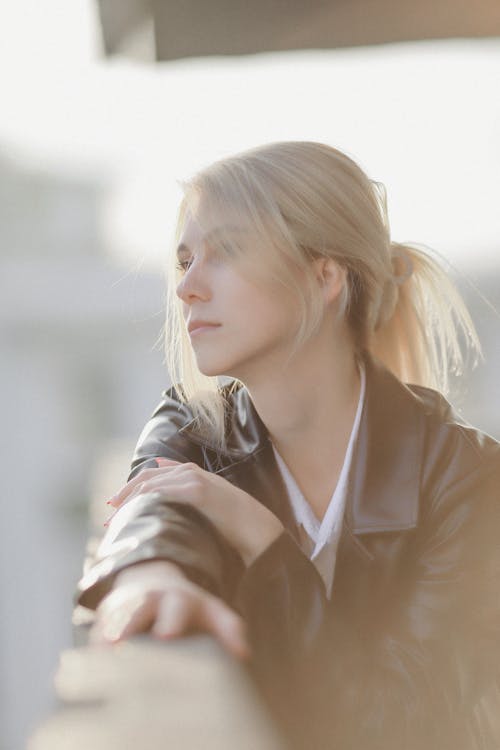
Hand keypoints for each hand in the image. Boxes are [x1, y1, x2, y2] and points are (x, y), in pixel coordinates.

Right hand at [89, 560, 249, 659]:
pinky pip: (94, 632)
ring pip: (109, 620)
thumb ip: (229, 629)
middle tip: (117, 642)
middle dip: (127, 623)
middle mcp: (147, 600)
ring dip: (102, 636)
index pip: (175, 608)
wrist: (154, 582)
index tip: (166, 634)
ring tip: (96, 655)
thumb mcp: (212, 612)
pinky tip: (86, 665)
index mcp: (177, 599)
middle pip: (134, 609)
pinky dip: (91, 648)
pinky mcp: (104, 620)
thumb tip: (243, 653)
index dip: (170, 619)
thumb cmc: (187, 607)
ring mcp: (123, 608)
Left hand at [107, 459, 283, 565]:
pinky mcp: (199, 490)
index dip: (130, 490)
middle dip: (125, 496)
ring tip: (117, 520)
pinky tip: (136, 514)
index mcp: (191, 473)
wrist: (257, 528)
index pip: (151, 475)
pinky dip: (146, 501)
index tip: (115, 508)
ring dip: (130, 502)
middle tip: (109, 517)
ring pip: (151, 485)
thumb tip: (163, 501)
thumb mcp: (205, 507)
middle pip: (146, 478)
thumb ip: (186, 498)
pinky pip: (164, 492)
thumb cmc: (232, 523)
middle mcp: (190, 472)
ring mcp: (195, 479)